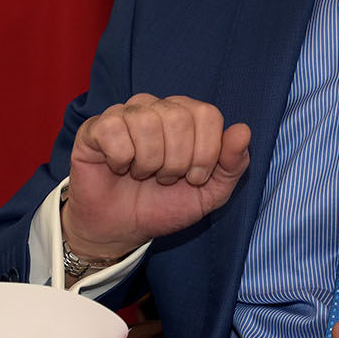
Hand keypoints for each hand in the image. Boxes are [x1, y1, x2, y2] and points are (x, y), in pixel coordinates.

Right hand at [61, 93, 250, 260]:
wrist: (122, 229)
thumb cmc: (165, 205)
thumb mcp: (209, 194)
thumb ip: (233, 165)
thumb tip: (243, 130)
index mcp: (188, 116)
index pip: (208, 114)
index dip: (205, 152)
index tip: (195, 177)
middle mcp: (157, 107)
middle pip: (179, 118)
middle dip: (177, 162)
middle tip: (165, 178)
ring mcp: (125, 114)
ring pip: (147, 122)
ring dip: (149, 162)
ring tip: (143, 174)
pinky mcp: (95, 127)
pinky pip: (114, 129)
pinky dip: (121, 159)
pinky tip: (119, 167)